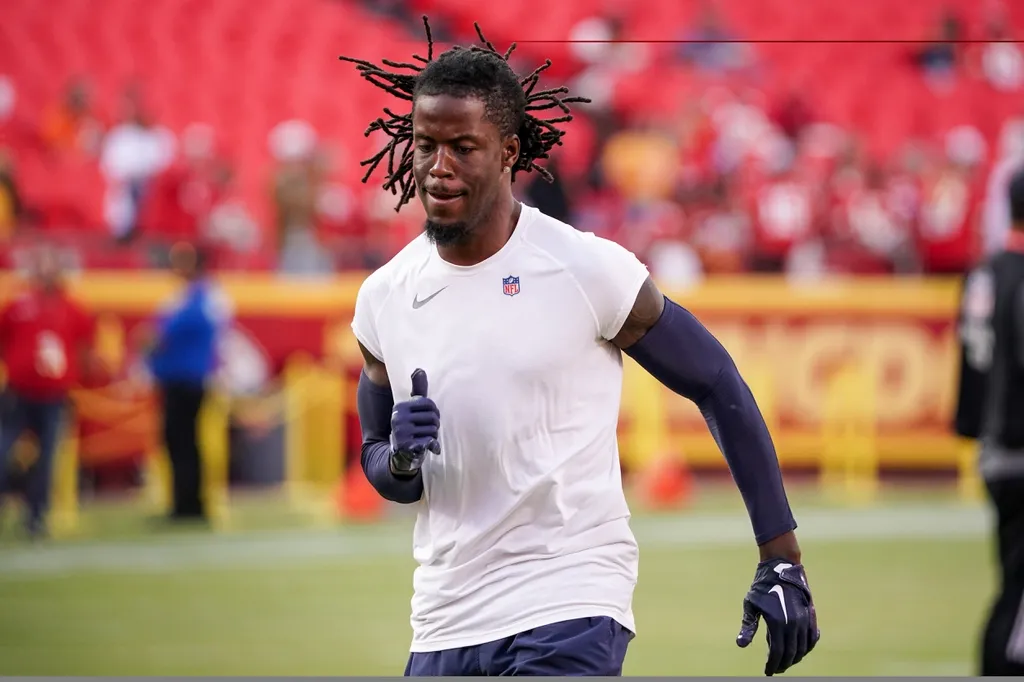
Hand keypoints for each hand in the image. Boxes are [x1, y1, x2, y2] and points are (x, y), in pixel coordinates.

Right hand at [389, 368, 440, 477]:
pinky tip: (432, 448)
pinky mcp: (407, 446)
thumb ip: (418, 390)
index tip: (428, 418)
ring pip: (433, 430)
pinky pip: (430, 442)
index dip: (434, 412)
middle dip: (434, 425)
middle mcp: (398, 418)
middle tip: (427, 430)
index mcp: (400, 407)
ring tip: (424, 438)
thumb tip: (419, 369)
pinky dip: (433, 446)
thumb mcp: (413, 408)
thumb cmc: (411, 426)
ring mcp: (401, 433)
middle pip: (433, 417)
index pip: (429, 404)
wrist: (401, 453)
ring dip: (433, 436)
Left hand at [736, 558, 819, 675]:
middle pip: (792, 653)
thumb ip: (748, 626)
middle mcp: (793, 624)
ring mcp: (805, 619)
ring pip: (803, 647)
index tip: (768, 671)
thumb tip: (741, 645)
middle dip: (784, 663)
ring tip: (786, 662)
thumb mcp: (751, 604)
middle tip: (776, 669)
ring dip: (796, 657)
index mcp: (777, 623)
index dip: (773, 664)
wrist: (782, 566)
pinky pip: (813, 637)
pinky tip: (802, 649)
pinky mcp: (811, 614)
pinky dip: (808, 646)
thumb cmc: (762, 585)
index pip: (778, 652)